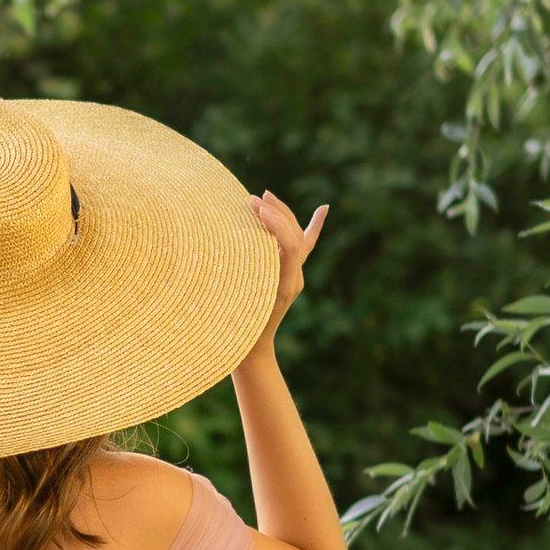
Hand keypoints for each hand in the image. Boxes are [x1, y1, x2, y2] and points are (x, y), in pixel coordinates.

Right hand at [243, 192, 328, 348]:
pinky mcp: (292, 276)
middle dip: (276, 212)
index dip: (275, 222)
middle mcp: (296, 279)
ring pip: (298, 236)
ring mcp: (296, 277)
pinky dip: (314, 227)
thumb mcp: (234, 305)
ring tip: (266, 196)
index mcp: (286, 285)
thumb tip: (225, 245)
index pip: (291, 244)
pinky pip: (305, 247)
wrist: (252, 352)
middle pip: (295, 235)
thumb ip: (239, 277)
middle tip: (253, 199)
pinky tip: (324, 209)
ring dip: (283, 213)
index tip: (254, 206)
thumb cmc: (237, 332)